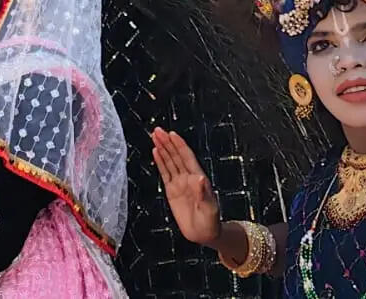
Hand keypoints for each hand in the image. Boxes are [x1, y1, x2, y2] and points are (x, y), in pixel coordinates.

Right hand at [152, 127, 222, 245]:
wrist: (204, 235)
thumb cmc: (210, 222)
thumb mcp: (209, 209)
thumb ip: (203, 193)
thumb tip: (199, 177)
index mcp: (198, 179)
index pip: (187, 158)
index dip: (179, 145)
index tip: (171, 134)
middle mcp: (188, 178)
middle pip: (176, 156)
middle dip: (168, 143)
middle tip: (158, 130)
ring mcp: (180, 183)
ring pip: (170, 162)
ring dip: (163, 149)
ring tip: (155, 136)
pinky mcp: (172, 191)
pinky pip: (165, 173)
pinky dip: (160, 162)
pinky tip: (156, 152)